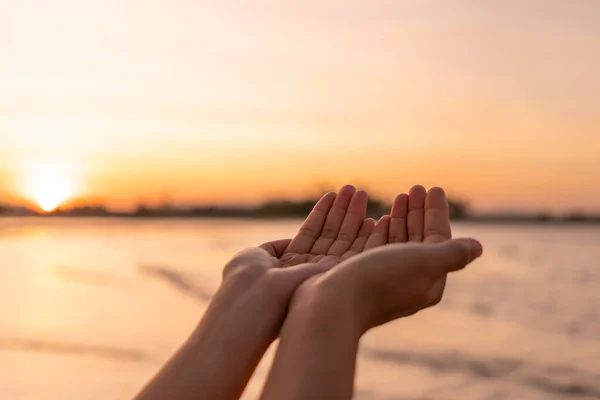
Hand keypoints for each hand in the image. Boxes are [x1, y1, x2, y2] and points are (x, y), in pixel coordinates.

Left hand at [222, 185, 374, 308]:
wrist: (255, 303)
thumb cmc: (248, 280)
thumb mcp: (256, 256)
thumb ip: (274, 248)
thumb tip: (287, 243)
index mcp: (292, 264)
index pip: (312, 234)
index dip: (323, 214)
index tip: (333, 194)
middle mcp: (311, 270)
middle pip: (331, 235)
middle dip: (342, 211)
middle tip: (355, 189)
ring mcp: (326, 275)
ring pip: (344, 241)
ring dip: (354, 217)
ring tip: (362, 193)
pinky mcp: (339, 279)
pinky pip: (356, 255)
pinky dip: (367, 238)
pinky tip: (375, 220)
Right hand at [261, 187, 481, 399]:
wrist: (331, 305)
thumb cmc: (380, 280)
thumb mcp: (424, 262)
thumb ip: (452, 254)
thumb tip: (478, 247)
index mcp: (428, 282)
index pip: (438, 241)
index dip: (436, 213)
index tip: (432, 188)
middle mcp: (406, 282)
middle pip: (418, 241)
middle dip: (418, 213)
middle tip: (414, 188)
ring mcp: (381, 280)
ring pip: (396, 244)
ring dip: (400, 218)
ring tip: (399, 197)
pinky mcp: (358, 277)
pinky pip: (374, 249)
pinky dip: (378, 231)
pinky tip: (376, 219)